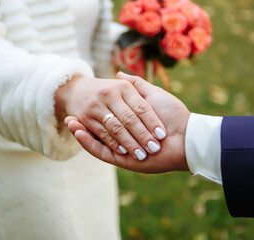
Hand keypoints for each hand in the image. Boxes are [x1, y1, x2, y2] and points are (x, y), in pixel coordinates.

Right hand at [64, 72, 189, 173]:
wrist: (186, 136)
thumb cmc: (171, 112)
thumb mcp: (151, 93)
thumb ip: (136, 84)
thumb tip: (119, 74)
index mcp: (131, 119)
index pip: (109, 112)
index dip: (96, 106)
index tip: (83, 96)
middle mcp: (126, 133)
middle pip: (99, 126)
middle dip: (87, 120)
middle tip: (70, 113)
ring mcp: (123, 146)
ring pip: (98, 138)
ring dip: (82, 130)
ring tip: (68, 121)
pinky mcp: (122, 159)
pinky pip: (100, 150)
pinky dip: (87, 142)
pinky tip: (76, 131)